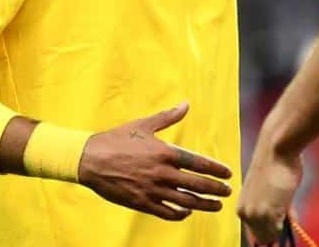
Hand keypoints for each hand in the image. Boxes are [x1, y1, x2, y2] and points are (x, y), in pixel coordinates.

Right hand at [77, 102, 232, 220]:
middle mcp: (162, 174)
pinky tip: (187, 212)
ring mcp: (152, 191)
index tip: (229, 174)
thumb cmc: (117, 139)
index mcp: (165, 153)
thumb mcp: (144, 124)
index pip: (199, 163)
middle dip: (216, 189)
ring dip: (204, 205)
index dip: (217, 170)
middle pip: (197, 185)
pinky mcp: (141, 203)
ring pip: (185, 202)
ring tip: (217, 206)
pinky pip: (166, 213)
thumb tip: (186, 104)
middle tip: (228, 192)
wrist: (90, 160)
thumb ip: (168, 116)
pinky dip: (180, 214)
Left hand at [237, 134, 303, 244]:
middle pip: (263, 238)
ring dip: (282, 225)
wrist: (277, 148)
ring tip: (285, 202)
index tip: (278, 228)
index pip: (256, 234)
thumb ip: (272, 211)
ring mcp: (255, 215)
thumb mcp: (271, 193)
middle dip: (276, 230)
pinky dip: (288, 223)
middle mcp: (245, 214)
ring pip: (272, 235)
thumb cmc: (276, 164)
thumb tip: (279, 228)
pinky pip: (280, 230)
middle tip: (286, 213)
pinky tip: (288, 204)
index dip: (270, 231)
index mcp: (242, 208)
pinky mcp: (267, 214)